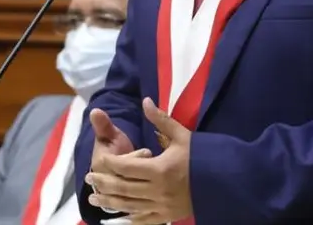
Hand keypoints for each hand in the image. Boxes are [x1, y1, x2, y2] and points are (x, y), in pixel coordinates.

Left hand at [86, 98, 192, 223]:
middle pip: (122, 188)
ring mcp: (162, 206)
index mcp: (160, 169)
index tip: (100, 160)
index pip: (125, 167)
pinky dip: (128, 218)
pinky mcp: (166, 216)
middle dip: (103, 183)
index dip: (110, 164)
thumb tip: (145, 100)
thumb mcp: (181, 135)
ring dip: (109, 201)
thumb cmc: (201, 156)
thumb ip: (160, 119)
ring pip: (128, 206)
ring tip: (94, 197)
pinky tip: (117, 215)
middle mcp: (158, 190)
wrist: (223, 180)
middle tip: (88, 178)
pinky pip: (142, 220)